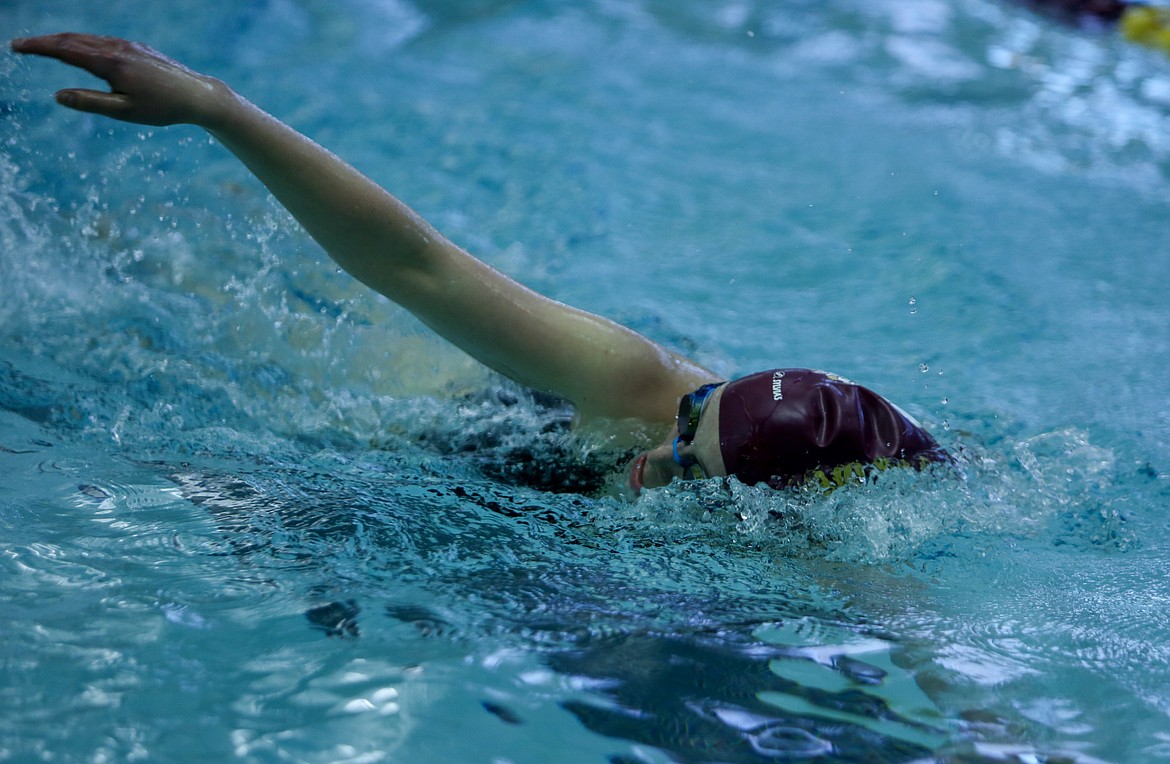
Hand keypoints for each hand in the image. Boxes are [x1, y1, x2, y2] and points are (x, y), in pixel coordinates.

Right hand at [11, 33, 228, 126]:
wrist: (197, 95)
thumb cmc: (162, 108)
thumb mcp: (124, 112)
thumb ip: (91, 103)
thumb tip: (58, 95)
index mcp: (111, 63)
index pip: (65, 50)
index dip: (38, 48)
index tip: (16, 47)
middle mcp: (117, 48)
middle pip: (72, 40)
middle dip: (44, 42)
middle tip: (20, 46)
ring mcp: (128, 45)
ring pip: (88, 39)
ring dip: (63, 41)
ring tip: (43, 47)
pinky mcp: (137, 48)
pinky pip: (103, 41)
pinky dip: (83, 42)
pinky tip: (79, 49)